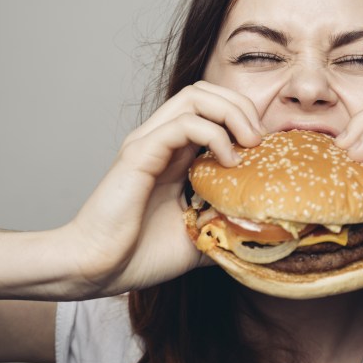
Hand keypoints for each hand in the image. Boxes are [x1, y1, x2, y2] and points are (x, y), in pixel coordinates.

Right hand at [60, 81, 264, 297]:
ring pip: (195, 96)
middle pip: (206, 91)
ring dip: (231, 113)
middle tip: (261, 140)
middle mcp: (160, 140)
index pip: (211, 108)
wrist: (96, 271)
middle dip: (242, 107)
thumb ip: (224, 225)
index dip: (244, 117)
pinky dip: (213, 134)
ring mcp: (148, 143)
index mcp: (174, 154)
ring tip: (250, 143)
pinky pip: (182, 124)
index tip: (266, 148)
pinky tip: (228, 162)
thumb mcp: (198, 237)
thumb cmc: (139, 255)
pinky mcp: (139, 155)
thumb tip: (259, 229)